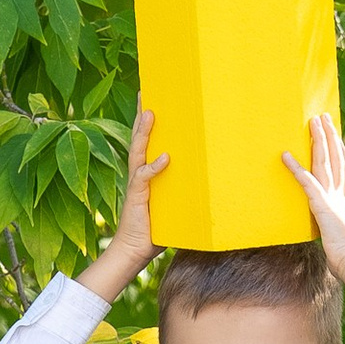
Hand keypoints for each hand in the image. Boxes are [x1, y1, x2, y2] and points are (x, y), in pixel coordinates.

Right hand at [77, 106, 170, 304]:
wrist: (133, 251)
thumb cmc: (154, 231)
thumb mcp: (172, 206)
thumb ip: (183, 192)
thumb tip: (211, 185)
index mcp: (144, 173)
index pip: (144, 142)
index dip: (146, 122)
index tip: (151, 100)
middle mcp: (137, 173)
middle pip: (138, 138)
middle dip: (140, 115)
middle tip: (145, 92)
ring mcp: (136, 183)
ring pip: (138, 151)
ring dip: (143, 132)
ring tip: (149, 113)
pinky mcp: (137, 196)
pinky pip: (144, 177)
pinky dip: (154, 167)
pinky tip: (165, 158)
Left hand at [281, 110, 344, 282]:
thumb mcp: (339, 245)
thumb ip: (334, 239)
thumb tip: (333, 250)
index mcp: (344, 204)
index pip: (343, 171)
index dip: (340, 152)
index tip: (337, 137)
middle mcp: (339, 196)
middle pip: (335, 158)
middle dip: (330, 136)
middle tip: (324, 117)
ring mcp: (331, 199)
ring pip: (324, 162)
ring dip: (318, 141)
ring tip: (313, 122)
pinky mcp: (322, 206)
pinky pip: (306, 182)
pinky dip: (295, 168)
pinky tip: (285, 155)